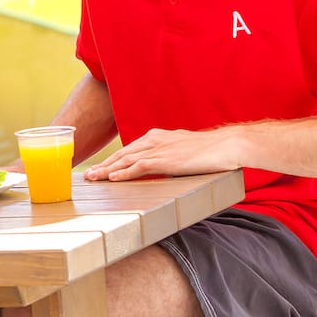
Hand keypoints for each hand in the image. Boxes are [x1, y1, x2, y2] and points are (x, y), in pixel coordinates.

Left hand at [84, 127, 241, 181]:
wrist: (227, 145)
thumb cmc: (212, 150)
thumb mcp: (185, 150)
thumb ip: (171, 156)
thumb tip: (167, 165)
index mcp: (158, 137)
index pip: (129, 149)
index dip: (113, 159)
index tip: (101, 167)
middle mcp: (154, 140)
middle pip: (122, 154)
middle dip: (104, 165)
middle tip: (89, 175)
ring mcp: (159, 150)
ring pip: (125, 160)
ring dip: (106, 170)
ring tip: (92, 178)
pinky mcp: (165, 160)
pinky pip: (138, 167)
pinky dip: (123, 173)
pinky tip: (112, 179)